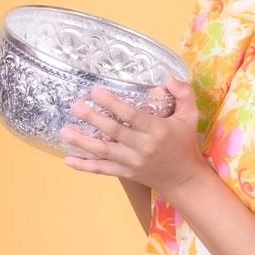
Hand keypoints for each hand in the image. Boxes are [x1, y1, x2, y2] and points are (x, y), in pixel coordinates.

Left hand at [58, 76, 207, 195]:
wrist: (183, 178)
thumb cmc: (185, 142)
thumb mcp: (191, 115)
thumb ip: (183, 93)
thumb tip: (166, 76)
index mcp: (158, 130)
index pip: (132, 115)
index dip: (112, 103)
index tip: (95, 91)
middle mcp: (143, 147)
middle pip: (114, 132)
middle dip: (92, 118)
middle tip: (74, 106)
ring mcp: (133, 162)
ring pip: (104, 151)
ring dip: (82, 142)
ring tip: (64, 131)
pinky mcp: (126, 173)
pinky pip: (102, 170)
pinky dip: (84, 166)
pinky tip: (68, 159)